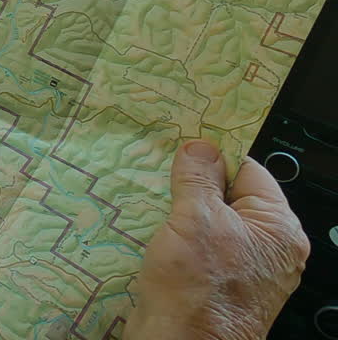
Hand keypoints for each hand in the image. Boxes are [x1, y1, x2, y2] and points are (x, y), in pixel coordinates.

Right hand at [125, 141, 309, 339]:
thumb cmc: (198, 290)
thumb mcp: (194, 218)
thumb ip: (199, 177)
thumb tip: (201, 148)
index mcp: (279, 228)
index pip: (250, 171)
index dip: (216, 156)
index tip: (185, 147)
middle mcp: (271, 249)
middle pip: (231, 197)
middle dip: (196, 186)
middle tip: (165, 177)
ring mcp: (247, 269)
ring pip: (214, 223)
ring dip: (184, 213)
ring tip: (158, 207)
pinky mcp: (222, 285)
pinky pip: (204, 248)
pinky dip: (182, 238)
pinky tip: (159, 235)